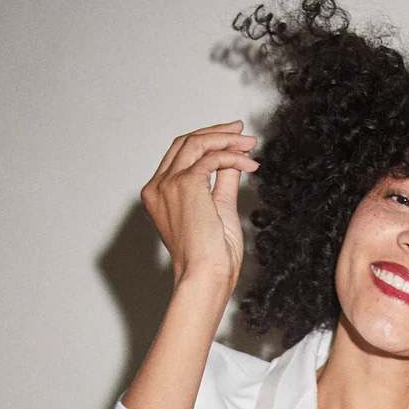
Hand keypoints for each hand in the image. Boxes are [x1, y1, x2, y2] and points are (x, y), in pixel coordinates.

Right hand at [139, 120, 259, 292]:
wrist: (208, 275)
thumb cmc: (212, 257)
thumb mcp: (218, 209)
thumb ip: (222, 181)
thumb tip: (232, 159)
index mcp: (158, 194)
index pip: (180, 154)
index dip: (206, 142)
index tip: (231, 140)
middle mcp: (157, 187)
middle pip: (186, 142)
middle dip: (218, 134)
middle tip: (243, 133)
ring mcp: (168, 184)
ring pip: (198, 143)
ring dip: (227, 140)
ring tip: (250, 145)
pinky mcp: (185, 184)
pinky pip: (212, 158)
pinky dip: (233, 156)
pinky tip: (250, 164)